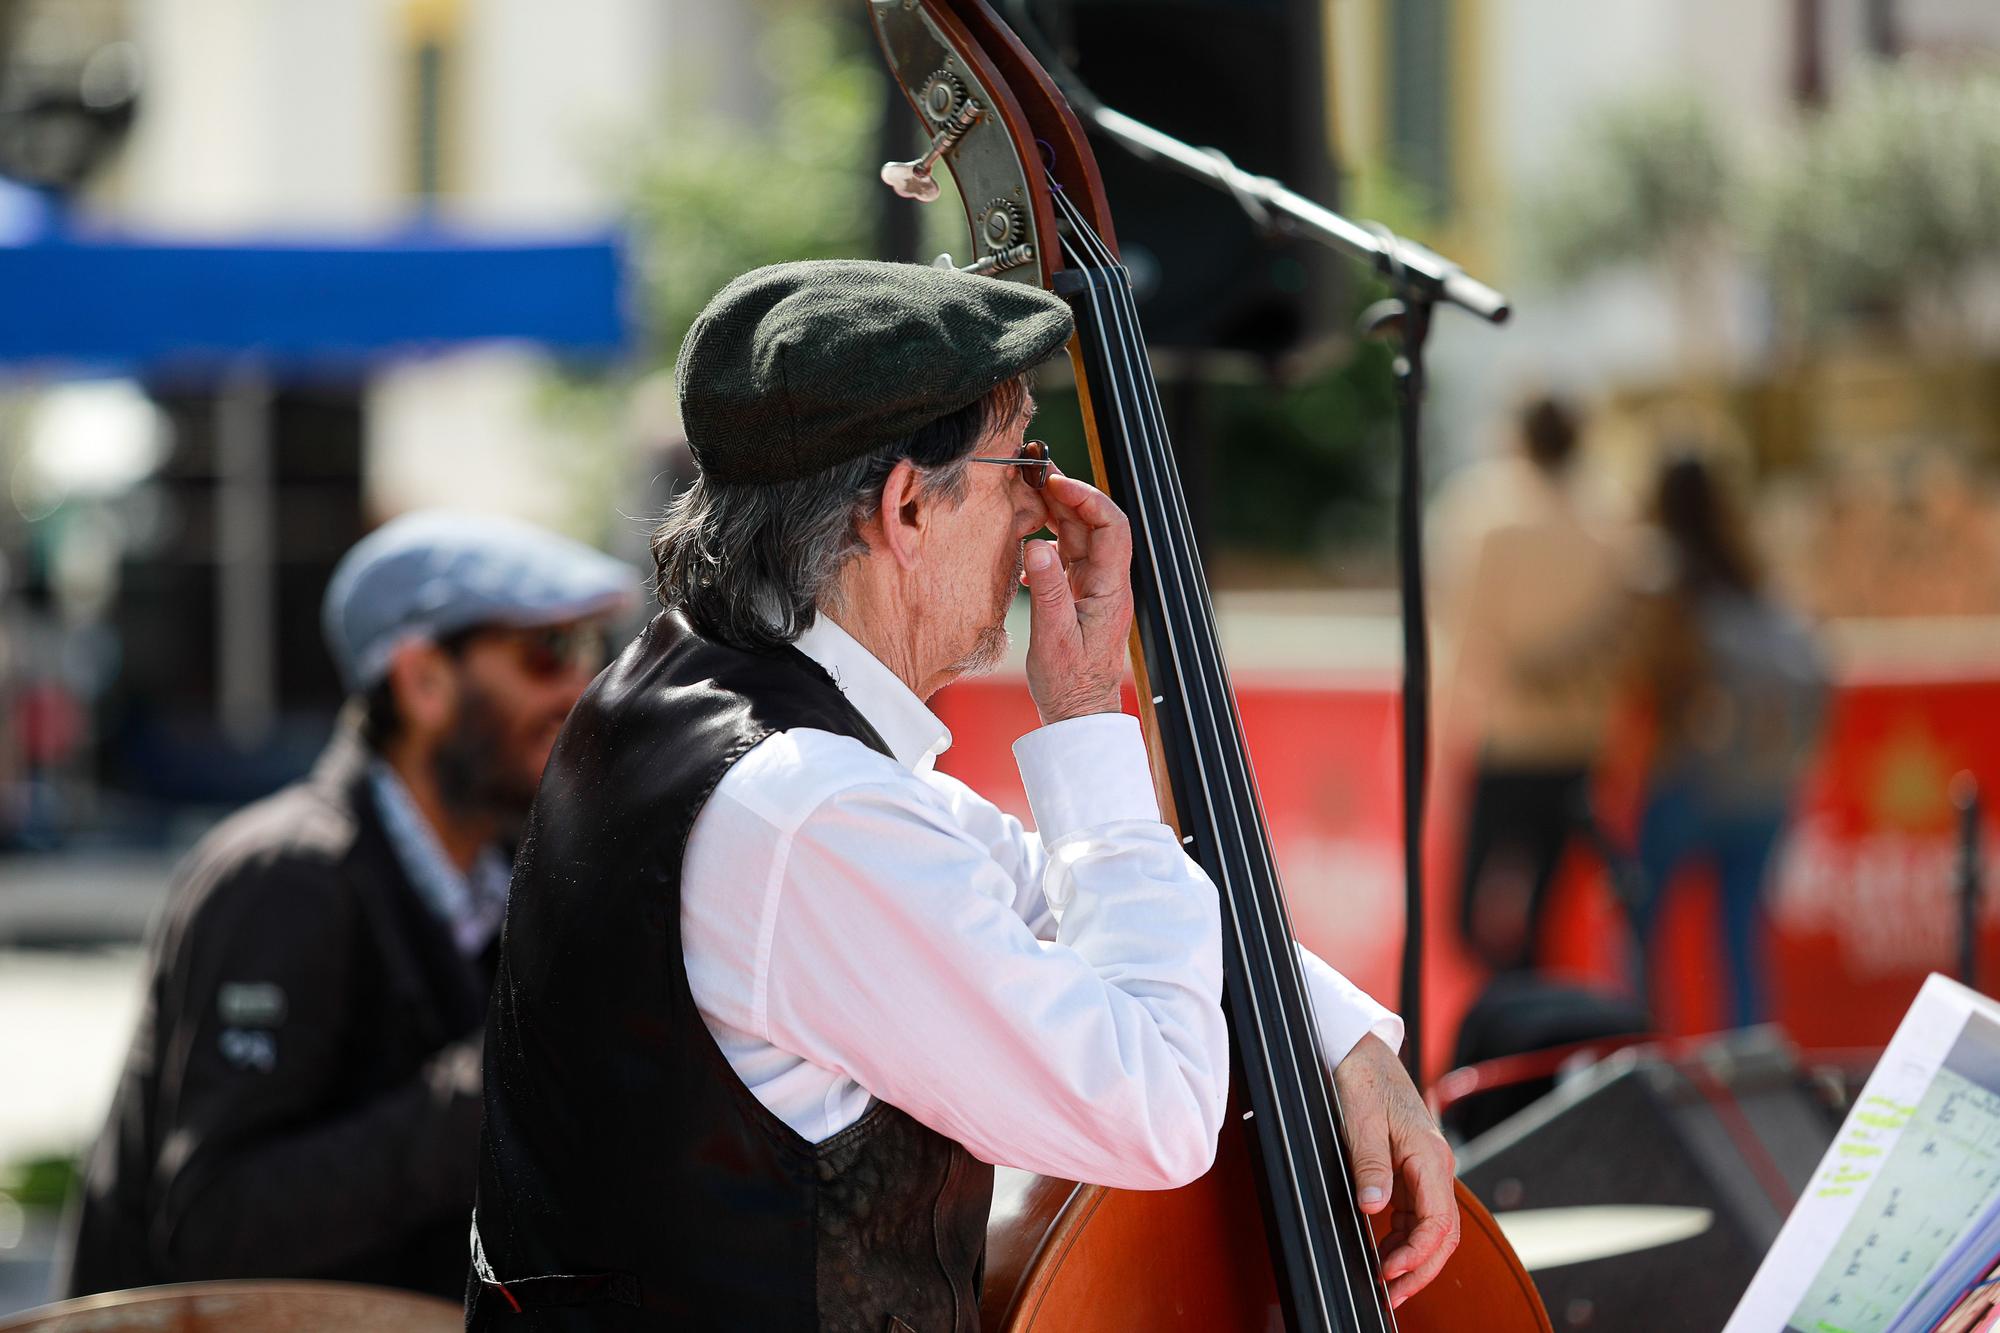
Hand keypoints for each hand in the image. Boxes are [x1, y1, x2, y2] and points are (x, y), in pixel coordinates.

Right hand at [1021, 471, 1133, 724]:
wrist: (1078, 716)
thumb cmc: (1070, 685)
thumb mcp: (1053, 638)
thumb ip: (1047, 590)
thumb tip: (1038, 545)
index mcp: (1110, 589)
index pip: (1111, 526)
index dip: (1087, 497)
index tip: (1055, 482)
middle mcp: (1107, 584)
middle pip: (1094, 525)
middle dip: (1067, 495)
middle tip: (1035, 474)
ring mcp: (1094, 590)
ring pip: (1080, 538)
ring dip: (1057, 514)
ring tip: (1028, 494)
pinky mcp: (1080, 598)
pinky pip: (1068, 558)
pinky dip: (1049, 542)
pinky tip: (1027, 545)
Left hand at [1334, 1033, 1459, 1307]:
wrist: (1362, 1050)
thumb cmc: (1363, 1077)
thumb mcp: (1360, 1119)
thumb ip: (1368, 1163)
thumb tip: (1372, 1207)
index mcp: (1429, 1156)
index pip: (1437, 1221)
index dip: (1416, 1256)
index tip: (1389, 1275)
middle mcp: (1434, 1166)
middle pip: (1442, 1233)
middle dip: (1421, 1270)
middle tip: (1392, 1297)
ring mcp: (1424, 1169)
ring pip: (1431, 1227)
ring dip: (1412, 1258)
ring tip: (1385, 1284)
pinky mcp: (1410, 1170)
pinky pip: (1416, 1213)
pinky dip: (1403, 1238)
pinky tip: (1383, 1253)